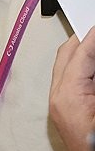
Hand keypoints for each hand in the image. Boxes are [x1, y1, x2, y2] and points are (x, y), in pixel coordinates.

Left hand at [50, 34, 94, 150]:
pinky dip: (85, 71)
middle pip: (69, 55)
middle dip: (86, 40)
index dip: (93, 36)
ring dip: (85, 54)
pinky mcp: (68, 114)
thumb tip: (94, 47)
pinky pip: (73, 82)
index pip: (80, 53)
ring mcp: (61, 107)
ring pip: (69, 67)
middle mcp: (58, 99)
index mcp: (69, 96)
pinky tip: (93, 66)